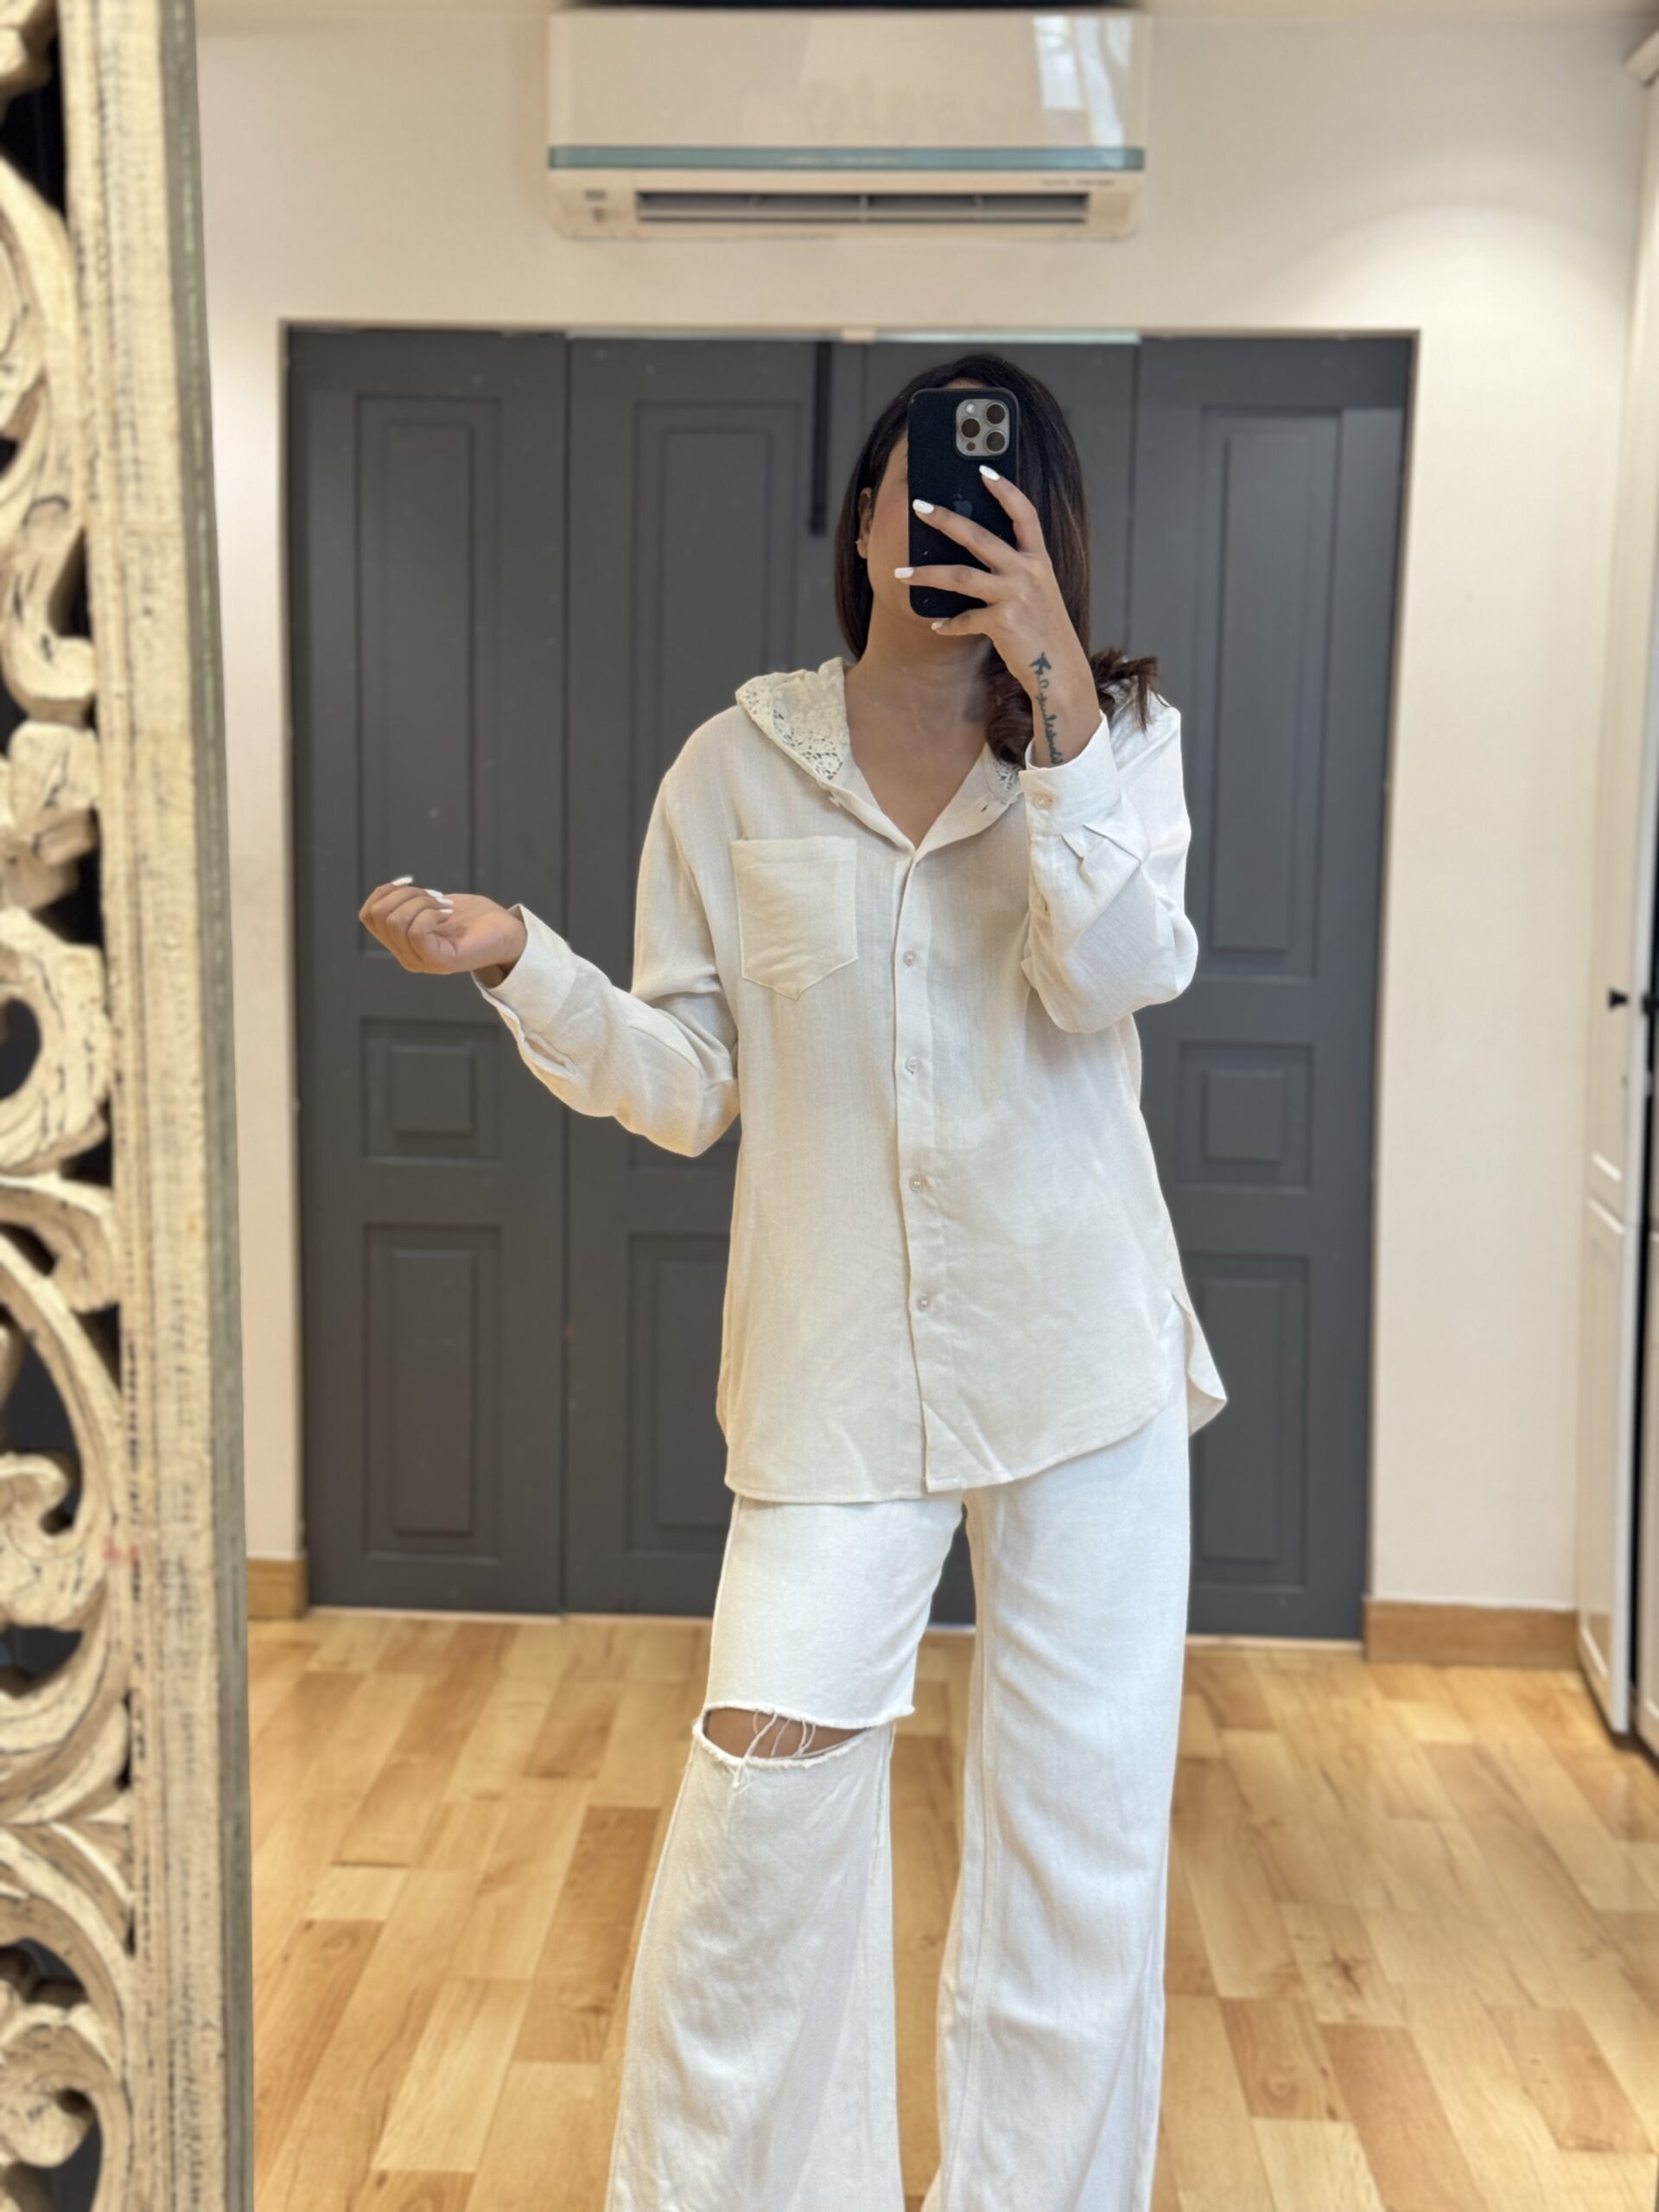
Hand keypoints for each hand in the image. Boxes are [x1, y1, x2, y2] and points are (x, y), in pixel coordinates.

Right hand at [358, 880, 527, 977]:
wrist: (508, 932)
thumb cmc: (472, 917)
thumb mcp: (431, 904)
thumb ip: (406, 902)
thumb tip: (387, 891)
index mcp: (401, 943)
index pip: (367, 914)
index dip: (386, 891)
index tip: (413, 886)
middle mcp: (407, 956)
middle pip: (379, 914)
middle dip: (406, 894)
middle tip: (435, 898)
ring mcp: (422, 961)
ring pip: (395, 921)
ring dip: (421, 902)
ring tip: (444, 906)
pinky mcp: (441, 962)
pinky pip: (416, 931)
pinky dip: (431, 913)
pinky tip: (448, 913)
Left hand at [902, 468, 1099, 764]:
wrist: (1060, 671)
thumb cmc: (1043, 631)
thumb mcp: (1037, 593)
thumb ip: (1014, 571)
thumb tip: (973, 556)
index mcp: (1039, 561)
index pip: (1024, 514)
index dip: (1004, 490)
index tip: (983, 469)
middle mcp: (1029, 573)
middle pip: (979, 537)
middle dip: (945, 519)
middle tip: (919, 507)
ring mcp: (1016, 596)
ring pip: (960, 576)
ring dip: (926, 574)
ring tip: (899, 572)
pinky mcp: (1003, 623)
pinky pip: (964, 619)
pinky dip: (948, 624)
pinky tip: (936, 626)